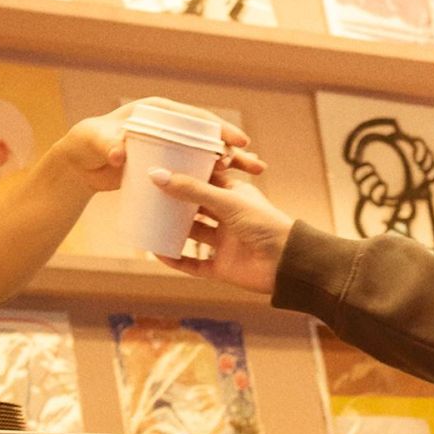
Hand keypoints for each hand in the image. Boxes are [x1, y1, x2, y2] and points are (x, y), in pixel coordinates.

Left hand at [50, 102, 263, 195]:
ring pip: (209, 153)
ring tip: (259, 171)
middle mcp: (168, 127)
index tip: (237, 141)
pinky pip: (198, 169)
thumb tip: (119, 152)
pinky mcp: (170, 165)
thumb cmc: (86, 146)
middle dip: (234, 148)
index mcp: (156, 112)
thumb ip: (105, 144)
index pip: (194, 117)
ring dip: (235, 162)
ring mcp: (171, 147)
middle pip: (208, 136)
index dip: (218, 128)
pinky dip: (217, 177)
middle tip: (252, 163)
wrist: (80, 165)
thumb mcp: (95, 142)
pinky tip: (238, 186)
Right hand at [151, 168, 296, 293]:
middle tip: (145, 193)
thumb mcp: (227, 201)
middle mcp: (228, 218)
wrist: (287, 264)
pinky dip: (177, 260)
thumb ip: (192, 190)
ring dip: (172, 230)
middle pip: (195, 207)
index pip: (204, 180)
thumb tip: (156, 175)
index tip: (157, 166)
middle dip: (173, 202)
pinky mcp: (222, 267)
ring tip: (146, 220)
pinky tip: (157, 252)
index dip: (183, 174)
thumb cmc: (265, 224)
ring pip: (192, 235)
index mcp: (234, 196)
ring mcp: (224, 243)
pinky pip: (194, 264)